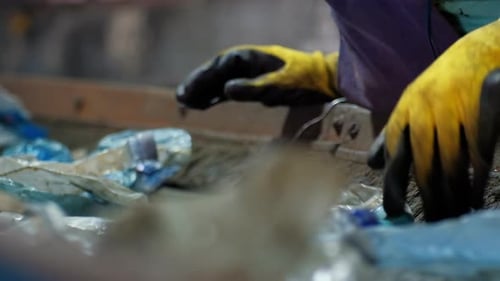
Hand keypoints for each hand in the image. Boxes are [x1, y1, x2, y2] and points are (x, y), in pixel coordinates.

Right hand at [176, 45, 338, 108]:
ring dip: (204, 91)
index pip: (219, 65)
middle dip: (197, 84)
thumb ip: (252, 88)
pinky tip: (205, 104)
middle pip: (215, 72)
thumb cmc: (302, 81)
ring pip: (219, 81)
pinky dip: (216, 96)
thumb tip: (226, 91)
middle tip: (180, 98)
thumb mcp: (279, 85)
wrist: (322, 80)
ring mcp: (249, 73)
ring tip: (186, 103)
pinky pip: (228, 89)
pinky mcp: (253, 84)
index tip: (187, 90)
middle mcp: (246, 63)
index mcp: (249, 57)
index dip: (201, 77)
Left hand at [368, 20, 499, 221]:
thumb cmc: (439, 85)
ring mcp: (451, 112)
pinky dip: (476, 176)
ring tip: (452, 214)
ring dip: (452, 193)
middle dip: (427, 196)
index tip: (394, 211)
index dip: (393, 183)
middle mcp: (423, 112)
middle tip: (429, 221)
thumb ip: (391, 135)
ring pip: (450, 163)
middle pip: (423, 164)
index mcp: (403, 112)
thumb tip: (371, 164)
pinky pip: (476, 152)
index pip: (393, 153)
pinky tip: (474, 193)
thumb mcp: (409, 105)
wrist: (477, 52)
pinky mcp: (477, 113)